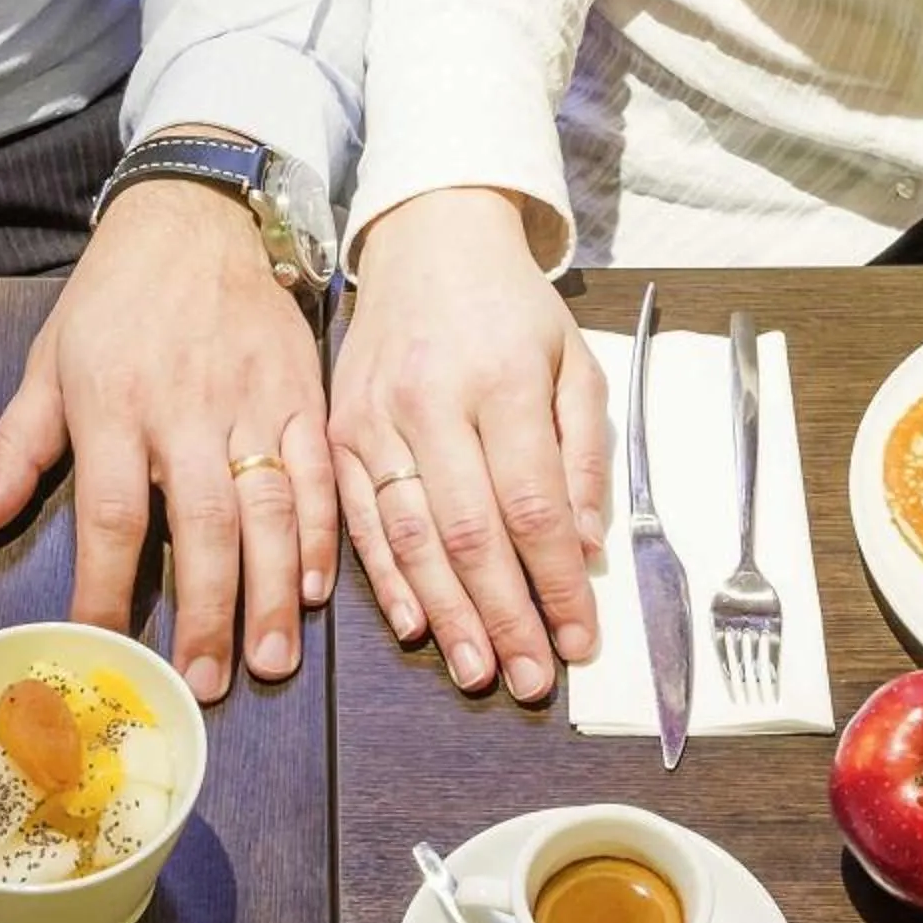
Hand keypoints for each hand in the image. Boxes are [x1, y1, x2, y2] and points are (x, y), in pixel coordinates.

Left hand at [0, 169, 332, 701]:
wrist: (194, 216)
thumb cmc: (113, 299)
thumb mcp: (51, 362)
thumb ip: (16, 447)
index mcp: (114, 405)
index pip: (111, 515)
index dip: (107, 588)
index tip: (103, 646)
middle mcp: (187, 409)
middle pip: (202, 526)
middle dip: (207, 612)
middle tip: (206, 683)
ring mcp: (253, 403)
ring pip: (270, 510)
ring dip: (270, 592)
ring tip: (267, 660)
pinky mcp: (301, 394)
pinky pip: (318, 475)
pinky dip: (322, 536)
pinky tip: (312, 590)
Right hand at [329, 188, 607, 703]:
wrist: (428, 242)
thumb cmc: (512, 309)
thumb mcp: (574, 362)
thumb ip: (581, 455)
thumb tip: (584, 547)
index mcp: (500, 381)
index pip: (531, 504)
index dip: (555, 583)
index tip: (579, 640)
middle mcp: (430, 403)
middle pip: (468, 532)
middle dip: (503, 616)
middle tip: (530, 680)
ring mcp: (374, 419)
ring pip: (409, 536)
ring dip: (445, 614)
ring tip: (479, 670)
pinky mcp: (338, 432)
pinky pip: (360, 521)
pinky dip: (386, 580)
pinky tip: (414, 626)